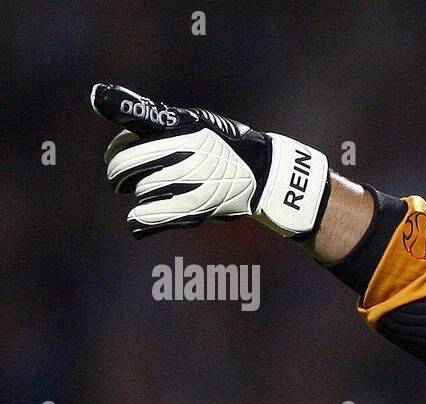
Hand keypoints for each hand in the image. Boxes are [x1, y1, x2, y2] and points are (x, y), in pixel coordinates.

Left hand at [90, 83, 329, 238]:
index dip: (116, 145)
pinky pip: (149, 217)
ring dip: (142, 194)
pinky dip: (140, 220)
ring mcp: (190, 182)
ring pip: (140, 191)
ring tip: (157, 192)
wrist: (262, 175)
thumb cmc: (218, 144)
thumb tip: (96, 94)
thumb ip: (144, 114)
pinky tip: (139, 219)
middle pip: (124, 167)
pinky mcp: (195, 209)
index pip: (131, 128)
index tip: (116, 153)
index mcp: (181, 127)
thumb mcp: (188, 121)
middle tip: (124, 178)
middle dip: (119, 173)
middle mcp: (185, 153)